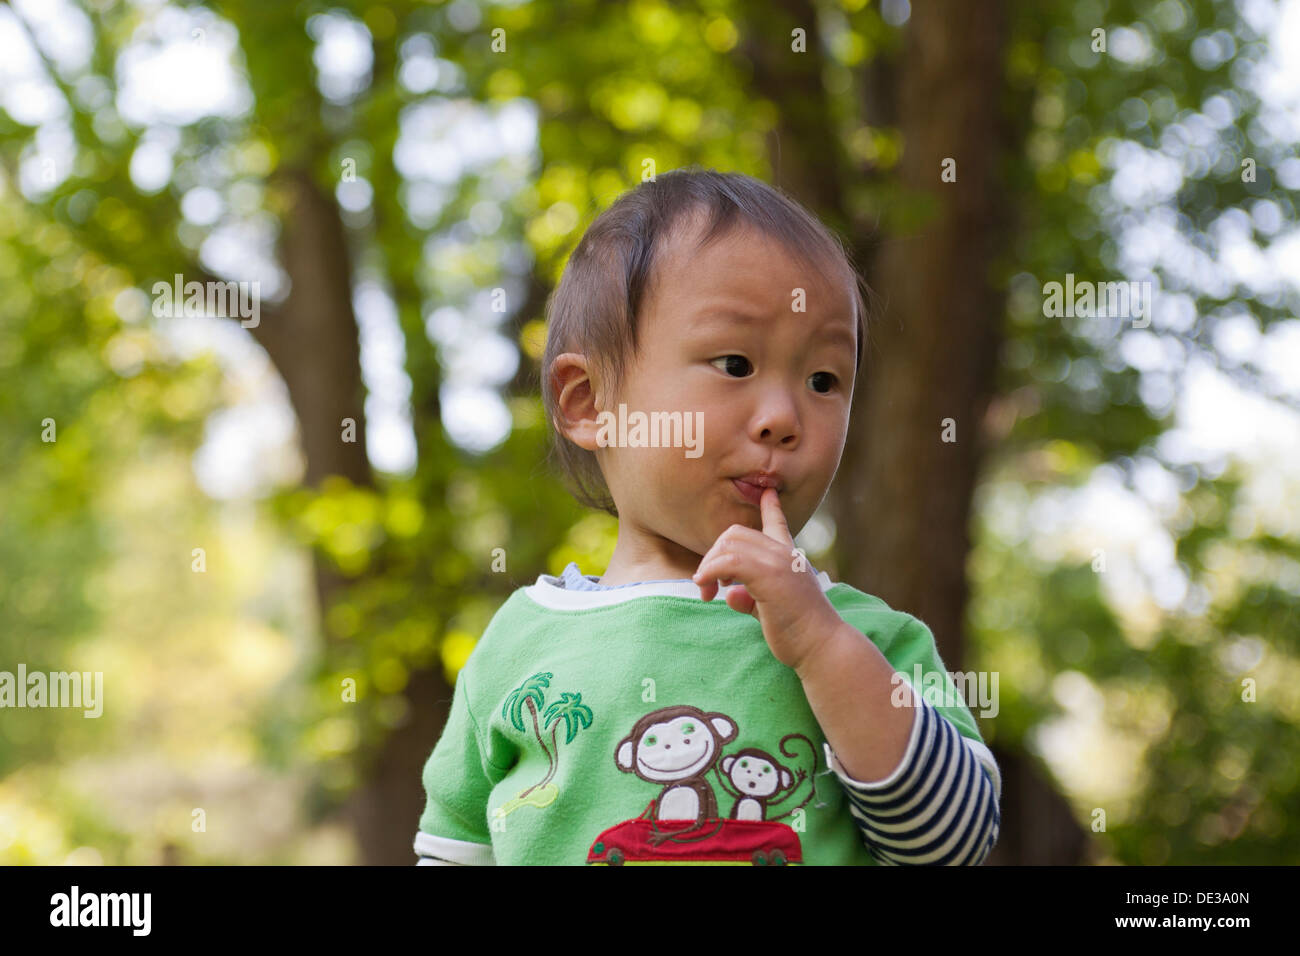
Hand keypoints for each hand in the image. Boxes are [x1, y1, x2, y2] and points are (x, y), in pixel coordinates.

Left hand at [692, 487, 840, 669]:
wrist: (823, 646)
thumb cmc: (800, 634)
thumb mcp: (771, 610)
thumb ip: (750, 599)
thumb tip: (729, 595)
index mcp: (790, 559)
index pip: (778, 524)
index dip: (770, 507)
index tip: (768, 492)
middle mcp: (784, 554)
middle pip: (735, 534)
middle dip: (713, 556)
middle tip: (708, 586)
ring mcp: (778, 562)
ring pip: (729, 543)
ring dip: (708, 566)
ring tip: (706, 591)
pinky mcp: (769, 575)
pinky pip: (728, 562)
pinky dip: (710, 571)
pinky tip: (705, 586)